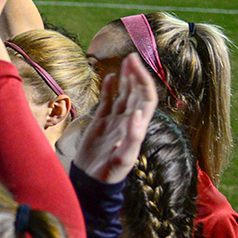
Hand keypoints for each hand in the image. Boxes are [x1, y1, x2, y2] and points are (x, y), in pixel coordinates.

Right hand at [74, 54, 157, 183]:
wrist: (91, 181)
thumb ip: (133, 137)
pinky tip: (110, 77)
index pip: (146, 99)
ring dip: (126, 78)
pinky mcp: (100, 123)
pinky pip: (107, 102)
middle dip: (136, 74)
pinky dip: (109, 89)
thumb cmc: (109, 173)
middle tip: (131, 56)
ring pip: (123, 94)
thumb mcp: (123, 159)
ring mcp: (114, 121)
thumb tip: (138, 113)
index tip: (137, 67)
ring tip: (125, 61)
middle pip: (136, 93)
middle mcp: (128, 121)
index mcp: (137, 127)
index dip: (144, 82)